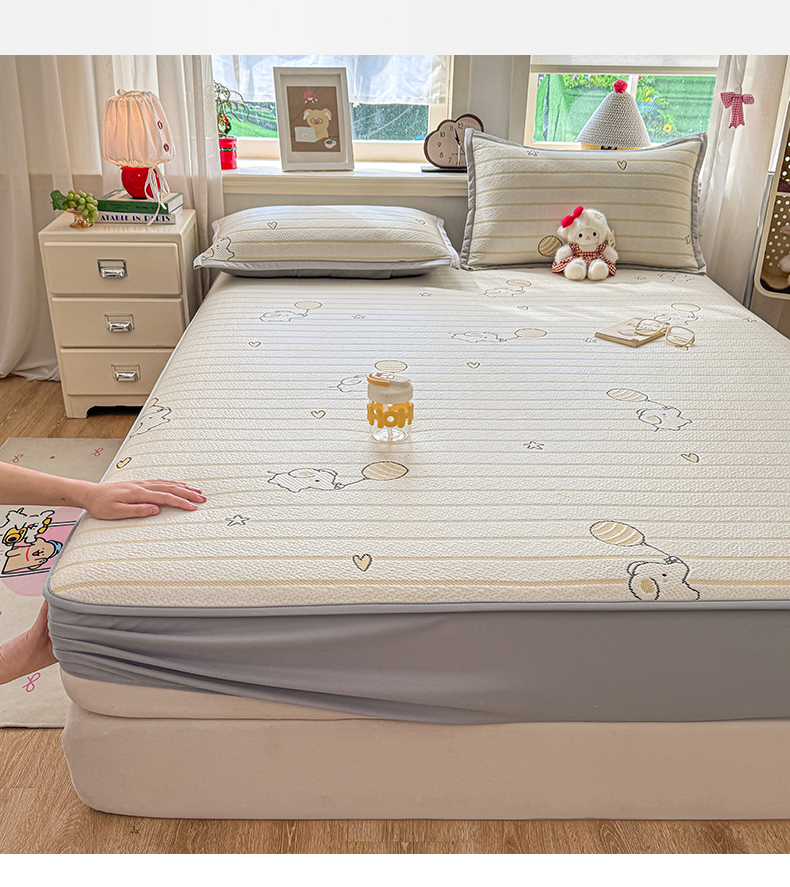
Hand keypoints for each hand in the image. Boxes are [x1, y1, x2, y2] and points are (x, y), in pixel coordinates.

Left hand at [79, 480, 205, 519]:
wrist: (90, 493)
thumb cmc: (101, 505)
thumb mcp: (116, 512)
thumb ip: (137, 510)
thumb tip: (156, 509)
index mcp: (139, 493)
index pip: (165, 497)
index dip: (181, 502)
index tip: (193, 507)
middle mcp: (143, 486)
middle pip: (171, 488)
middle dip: (188, 494)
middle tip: (203, 499)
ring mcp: (142, 483)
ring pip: (168, 484)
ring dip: (184, 487)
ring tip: (197, 491)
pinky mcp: (140, 484)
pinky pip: (162, 482)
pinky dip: (174, 483)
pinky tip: (180, 485)